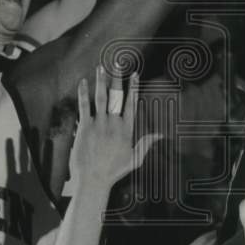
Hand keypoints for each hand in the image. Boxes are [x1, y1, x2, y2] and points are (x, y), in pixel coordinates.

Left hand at [70, 66, 161, 187]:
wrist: (93, 180)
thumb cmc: (114, 171)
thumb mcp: (135, 159)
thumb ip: (146, 144)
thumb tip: (160, 135)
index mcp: (126, 130)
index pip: (131, 104)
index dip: (133, 88)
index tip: (134, 74)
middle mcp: (114, 124)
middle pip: (117, 97)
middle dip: (117, 79)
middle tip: (117, 64)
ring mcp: (99, 125)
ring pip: (101, 98)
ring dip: (101, 81)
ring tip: (101, 67)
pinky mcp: (85, 128)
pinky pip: (84, 106)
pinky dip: (83, 93)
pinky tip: (83, 82)